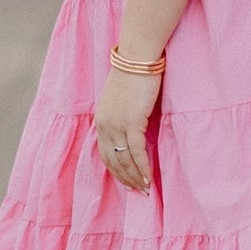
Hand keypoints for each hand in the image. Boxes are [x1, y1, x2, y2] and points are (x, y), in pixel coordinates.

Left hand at [95, 64, 160, 192]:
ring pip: (124, 160)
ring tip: (145, 190)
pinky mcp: (132, 122)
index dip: (116, 172)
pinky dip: (143, 168)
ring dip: (135, 178)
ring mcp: (117, 125)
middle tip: (138, 192)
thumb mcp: (121, 99)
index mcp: (101, 120)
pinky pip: (137, 152)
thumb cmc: (134, 74)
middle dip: (126, 179)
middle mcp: (105, 125)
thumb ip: (122, 116)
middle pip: (113, 161)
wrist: (138, 57)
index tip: (127, 182)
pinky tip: (149, 179)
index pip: (105, 154)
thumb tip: (133, 131)